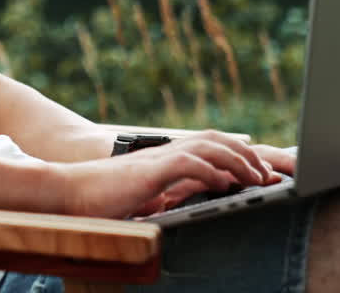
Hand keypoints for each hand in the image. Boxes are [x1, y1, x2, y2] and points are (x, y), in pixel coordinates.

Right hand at [60, 130, 283, 217]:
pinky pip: (187, 164)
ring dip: (237, 161)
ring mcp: (158, 160)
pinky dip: (210, 171)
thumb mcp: (146, 196)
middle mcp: (166, 153)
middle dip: (249, 154)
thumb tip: (196, 197)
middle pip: (217, 140)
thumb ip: (170, 192)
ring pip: (208, 147)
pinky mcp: (149, 172)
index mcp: (167, 159)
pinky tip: (225, 183)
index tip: (263, 172)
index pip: (211, 147)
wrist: (68, 193)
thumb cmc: (102, 199)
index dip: (240, 154)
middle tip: (270, 174)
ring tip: (256, 178)